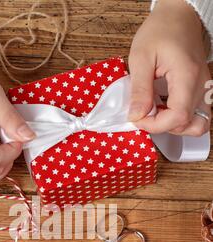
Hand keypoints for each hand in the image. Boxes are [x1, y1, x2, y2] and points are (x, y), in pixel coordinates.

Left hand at [128, 0, 210, 136]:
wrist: (179, 16)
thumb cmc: (161, 30)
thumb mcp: (141, 57)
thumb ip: (139, 89)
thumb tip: (136, 115)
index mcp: (186, 77)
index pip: (178, 117)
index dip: (156, 125)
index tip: (138, 117)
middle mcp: (201, 86)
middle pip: (188, 124)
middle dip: (162, 126)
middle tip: (144, 113)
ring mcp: (204, 89)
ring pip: (197, 124)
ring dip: (175, 126)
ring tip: (156, 112)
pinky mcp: (201, 90)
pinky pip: (196, 114)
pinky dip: (181, 119)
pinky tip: (165, 108)